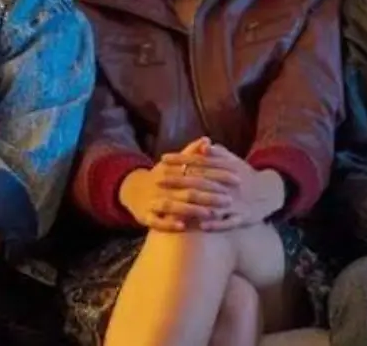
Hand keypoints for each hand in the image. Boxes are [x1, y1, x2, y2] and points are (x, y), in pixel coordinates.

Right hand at [119, 139, 236, 230]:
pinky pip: (156, 221)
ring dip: (192, 210)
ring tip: (211, 214)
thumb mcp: (174, 162)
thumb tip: (207, 140)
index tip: (235, 179)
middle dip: (209, 195)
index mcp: (171, 170)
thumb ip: (192, 152)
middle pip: (188, 190)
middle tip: (228, 200)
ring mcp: (152, 200)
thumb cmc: (162, 175)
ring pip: (172, 205)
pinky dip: (168, 223)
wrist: (131, 189)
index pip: (197, 172)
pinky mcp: (145, 215)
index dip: (217, 175)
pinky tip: (183, 226)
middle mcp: (162, 185)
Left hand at [160, 141, 283, 231]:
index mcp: (228, 168)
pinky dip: (215, 224)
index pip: (201, 161)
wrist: (270, 192)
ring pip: (212, 203)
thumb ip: (219, 153)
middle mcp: (230, 184)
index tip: (163, 159)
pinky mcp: (243, 217)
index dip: (181, 159)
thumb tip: (203, 144)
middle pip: (201, 181)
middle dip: (178, 180)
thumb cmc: (245, 175)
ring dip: (192, 205)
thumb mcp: (234, 161)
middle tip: (158, 179)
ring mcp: (236, 201)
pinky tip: (200, 226)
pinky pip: (228, 223)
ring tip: (172, 205)